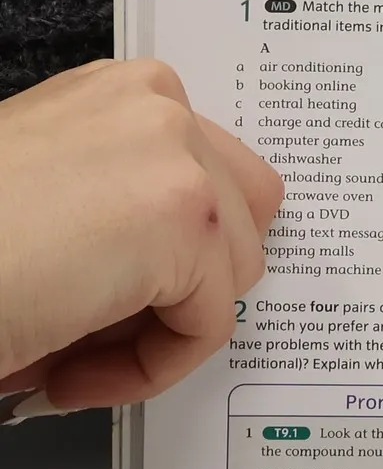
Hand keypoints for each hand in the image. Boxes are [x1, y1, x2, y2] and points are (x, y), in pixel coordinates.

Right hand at [0, 60, 283, 414]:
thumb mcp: (51, 199)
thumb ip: (119, 208)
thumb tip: (168, 273)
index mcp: (121, 94)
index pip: (208, 177)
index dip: (170, 255)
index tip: (113, 298)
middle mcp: (156, 104)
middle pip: (244, 216)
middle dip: (185, 284)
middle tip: (102, 333)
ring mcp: (179, 155)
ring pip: (233, 274)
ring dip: (159, 333)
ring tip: (73, 357)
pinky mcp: (189, 218)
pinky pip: (209, 325)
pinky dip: (150, 369)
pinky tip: (71, 374)